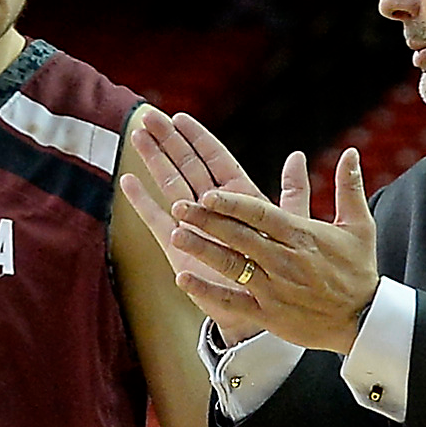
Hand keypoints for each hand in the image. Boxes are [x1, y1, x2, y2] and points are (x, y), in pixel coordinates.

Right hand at [118, 108, 274, 344]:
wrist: (260, 310)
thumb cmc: (279, 271)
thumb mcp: (291, 228)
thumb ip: (294, 193)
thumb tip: (297, 156)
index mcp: (240, 197)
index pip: (215, 159)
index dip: (197, 138)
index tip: (180, 117)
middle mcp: (213, 208)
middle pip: (187, 166)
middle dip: (168, 140)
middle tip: (148, 116)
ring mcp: (193, 225)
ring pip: (170, 185)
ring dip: (153, 160)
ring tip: (136, 135)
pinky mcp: (177, 246)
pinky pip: (157, 219)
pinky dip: (143, 201)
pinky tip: (128, 181)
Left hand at [168, 146, 379, 355]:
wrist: (363, 320)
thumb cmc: (358, 270)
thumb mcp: (359, 225)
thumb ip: (349, 187)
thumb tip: (351, 151)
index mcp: (302, 236)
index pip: (261, 214)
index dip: (233, 203)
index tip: (208, 193)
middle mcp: (284, 260)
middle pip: (239, 237)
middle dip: (207, 221)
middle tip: (179, 206)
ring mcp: (274, 288)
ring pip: (231, 266)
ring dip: (202, 250)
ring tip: (174, 235)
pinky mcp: (268, 314)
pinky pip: (232, 302)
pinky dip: (207, 291)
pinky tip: (182, 279)